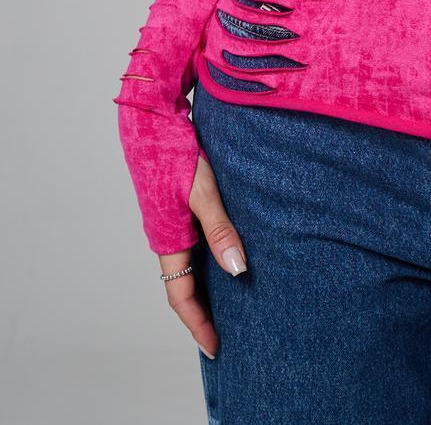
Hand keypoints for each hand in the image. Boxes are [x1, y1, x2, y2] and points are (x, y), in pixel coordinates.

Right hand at [157, 153, 248, 359]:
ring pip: (192, 265)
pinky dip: (212, 260)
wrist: (154, 120)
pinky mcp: (181, 206)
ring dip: (210, 286)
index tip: (216, 349)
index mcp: (168, 241)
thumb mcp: (203, 193)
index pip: (180, 298)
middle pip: (185, 287)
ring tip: (237, 302)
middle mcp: (168, 237)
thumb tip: (238, 271)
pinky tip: (232, 256)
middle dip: (205, 313)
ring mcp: (174, 222)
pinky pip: (197, 244)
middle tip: (232, 333)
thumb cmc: (176, 154)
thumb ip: (221, 230)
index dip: (198, 325)